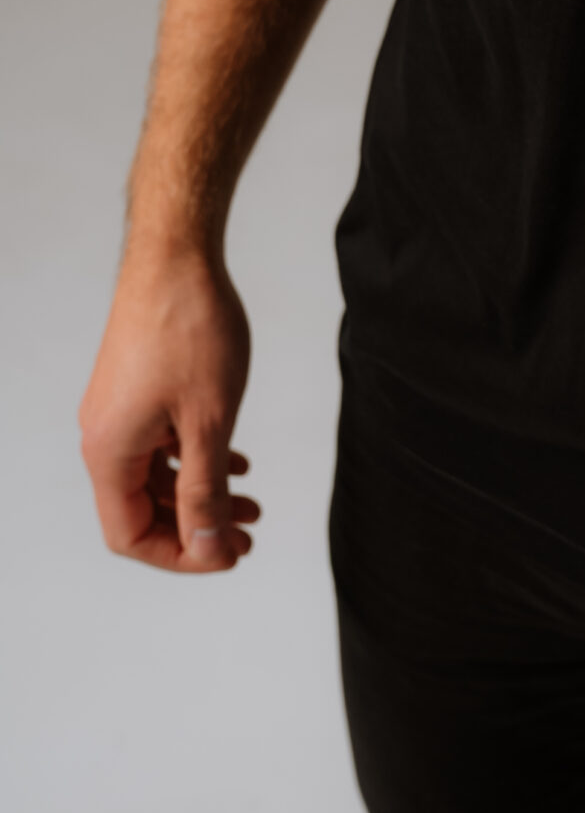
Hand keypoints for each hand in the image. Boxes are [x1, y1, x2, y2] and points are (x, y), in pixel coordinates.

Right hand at [79, 247, 259, 572]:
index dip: (181, 556)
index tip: (230, 555)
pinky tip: (236, 460)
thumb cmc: (190, 330)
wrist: (177, 256)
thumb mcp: (209, 423)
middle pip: (141, 509)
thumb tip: (209, 550)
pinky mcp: (135, 388)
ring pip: (155, 476)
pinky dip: (196, 458)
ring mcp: (117, 411)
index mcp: (109, 453)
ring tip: (253, 502)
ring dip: (201, 494)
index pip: (130, 534)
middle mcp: (104, 436)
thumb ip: (206, 492)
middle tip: (248, 537)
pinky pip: (160, 443)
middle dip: (196, 529)